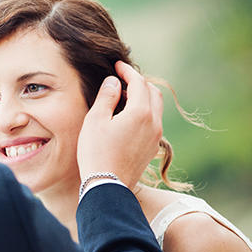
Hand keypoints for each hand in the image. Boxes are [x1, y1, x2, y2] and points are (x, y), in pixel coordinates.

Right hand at [77, 61, 162, 188]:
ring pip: (156, 108)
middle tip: (122, 80)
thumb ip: (106, 97)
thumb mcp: (95, 121)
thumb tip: (113, 82)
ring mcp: (155, 137)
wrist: (107, 186)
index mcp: (140, 113)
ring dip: (143, 98)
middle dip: (139, 83)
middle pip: (153, 93)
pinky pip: (153, 122)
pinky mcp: (152, 148)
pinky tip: (128, 118)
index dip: (127, 72)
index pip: (138, 83)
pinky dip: (144, 113)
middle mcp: (154, 123)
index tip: (117, 65)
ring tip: (125, 98)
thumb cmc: (96, 153)